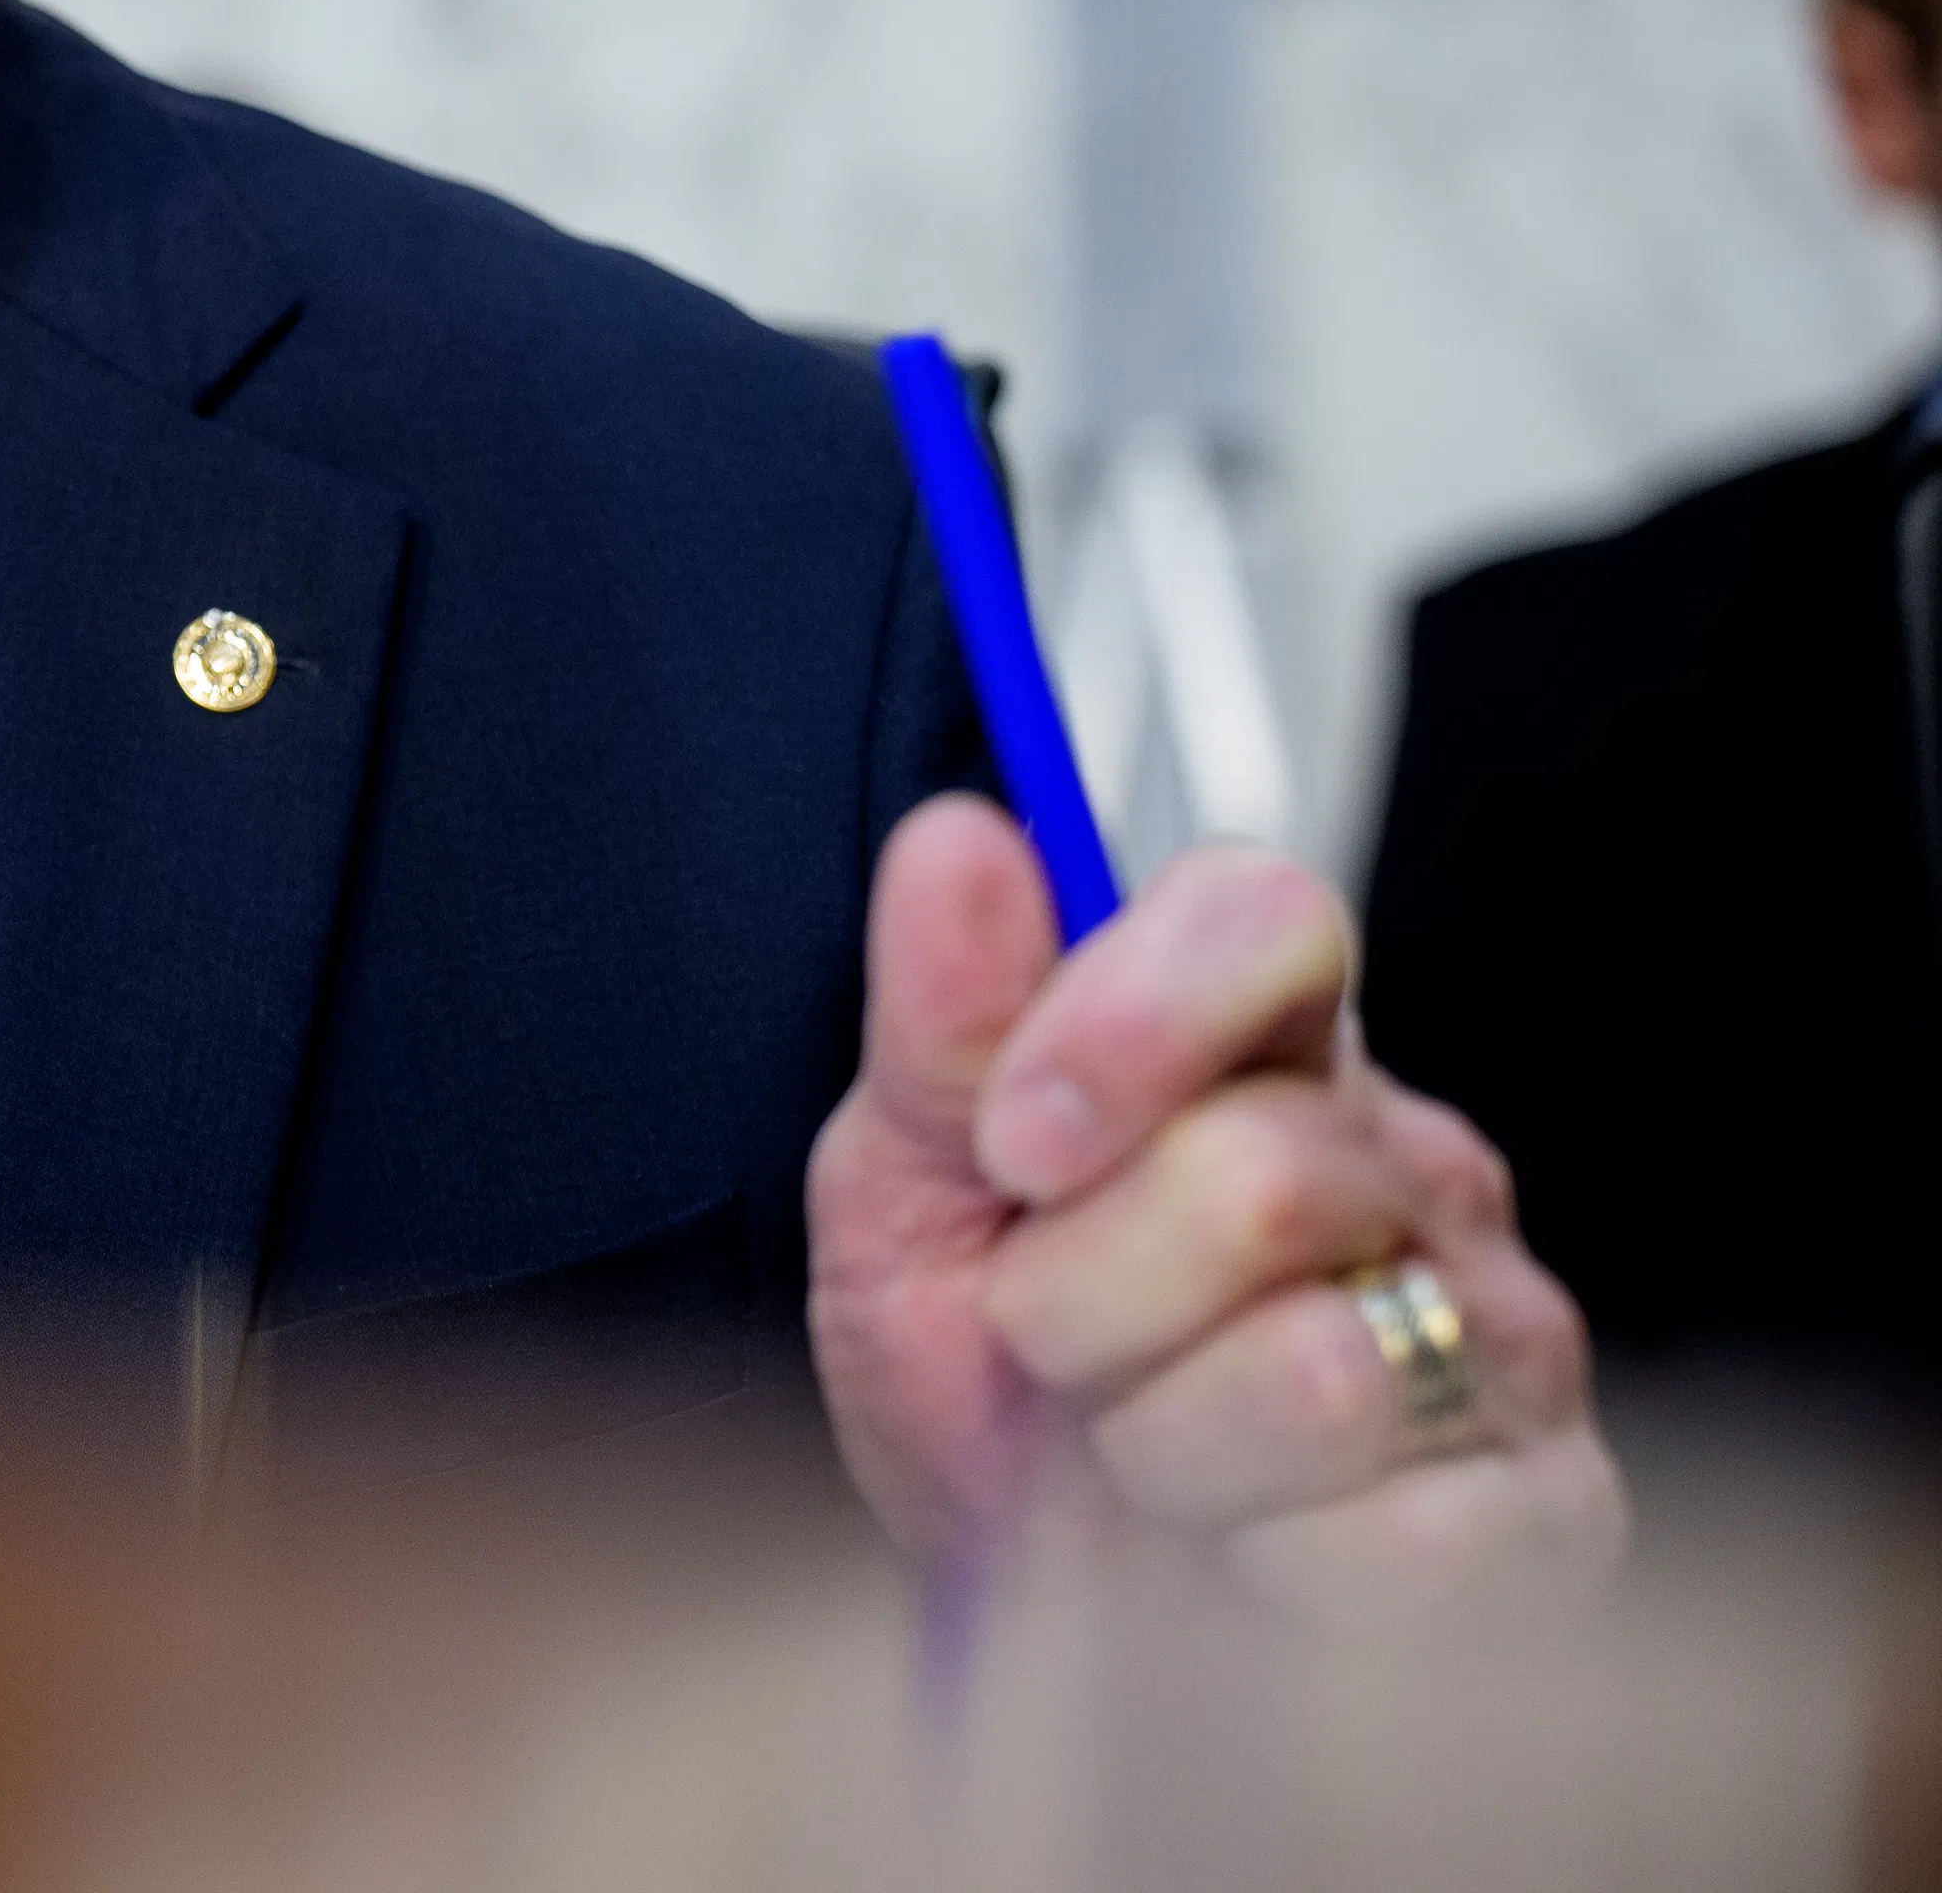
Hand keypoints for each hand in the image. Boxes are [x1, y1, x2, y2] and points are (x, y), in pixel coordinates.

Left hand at [807, 797, 1624, 1605]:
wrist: (1027, 1614)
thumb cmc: (986, 1394)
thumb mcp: (906, 1196)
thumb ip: (938, 1026)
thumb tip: (963, 844)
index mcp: (1255, 1057)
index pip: (1267, 921)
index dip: (1135, 1020)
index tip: (1016, 1140)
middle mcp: (1406, 1170)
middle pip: (1260, 1178)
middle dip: (1090, 1298)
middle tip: (1058, 1349)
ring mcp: (1503, 1335)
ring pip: (1322, 1369)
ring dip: (1166, 1443)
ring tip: (1146, 1448)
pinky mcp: (1552, 1512)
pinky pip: (1406, 1539)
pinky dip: (1272, 1570)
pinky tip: (1248, 1548)